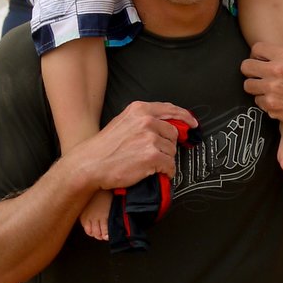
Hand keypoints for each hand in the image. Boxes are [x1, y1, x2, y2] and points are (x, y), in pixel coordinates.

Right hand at [77, 102, 195, 190]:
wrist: (89, 165)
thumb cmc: (103, 148)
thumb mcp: (122, 123)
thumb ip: (143, 120)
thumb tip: (164, 124)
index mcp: (139, 110)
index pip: (171, 110)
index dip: (185, 118)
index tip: (193, 124)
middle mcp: (147, 121)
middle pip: (173, 134)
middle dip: (166, 146)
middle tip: (152, 154)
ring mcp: (150, 138)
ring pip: (172, 151)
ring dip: (164, 160)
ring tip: (146, 163)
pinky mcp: (153, 156)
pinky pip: (170, 165)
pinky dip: (166, 171)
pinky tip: (155, 172)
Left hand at [242, 20, 282, 130]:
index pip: (256, 48)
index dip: (257, 53)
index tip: (261, 59)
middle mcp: (277, 72)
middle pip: (246, 67)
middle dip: (251, 70)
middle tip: (259, 74)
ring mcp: (273, 90)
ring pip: (248, 85)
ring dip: (256, 87)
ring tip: (266, 88)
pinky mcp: (272, 106)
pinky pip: (257, 101)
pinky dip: (264, 102)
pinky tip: (275, 100)